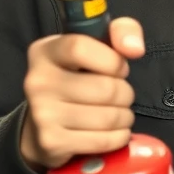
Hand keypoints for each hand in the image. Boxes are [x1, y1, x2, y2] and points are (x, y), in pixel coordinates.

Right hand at [20, 17, 146, 170]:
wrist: (44, 125)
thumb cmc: (79, 78)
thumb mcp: (97, 46)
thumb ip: (122, 31)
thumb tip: (135, 48)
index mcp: (45, 51)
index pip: (80, 48)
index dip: (112, 60)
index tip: (119, 68)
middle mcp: (37, 81)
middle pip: (106, 88)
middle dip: (126, 93)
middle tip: (120, 96)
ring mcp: (42, 113)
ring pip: (109, 117)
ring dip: (124, 116)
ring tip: (116, 113)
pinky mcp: (52, 142)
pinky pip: (104, 140)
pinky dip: (119, 136)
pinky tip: (112, 131)